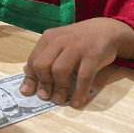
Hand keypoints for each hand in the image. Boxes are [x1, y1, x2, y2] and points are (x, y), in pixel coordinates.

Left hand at [18, 18, 133, 108]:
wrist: (107, 30)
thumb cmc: (79, 40)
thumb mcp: (59, 42)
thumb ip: (44, 56)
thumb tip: (26, 74)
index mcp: (49, 37)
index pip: (33, 59)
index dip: (30, 78)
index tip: (28, 92)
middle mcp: (61, 40)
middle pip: (43, 65)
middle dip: (43, 84)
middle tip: (46, 96)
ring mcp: (77, 47)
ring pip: (60, 70)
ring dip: (58, 89)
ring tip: (59, 100)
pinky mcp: (93, 55)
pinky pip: (83, 77)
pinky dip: (79, 92)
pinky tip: (76, 102)